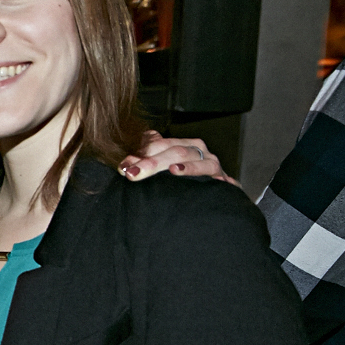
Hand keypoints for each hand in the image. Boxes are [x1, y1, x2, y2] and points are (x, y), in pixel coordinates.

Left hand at [119, 131, 237, 186]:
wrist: (208, 200)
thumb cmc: (178, 183)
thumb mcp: (160, 171)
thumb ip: (144, 163)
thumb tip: (124, 165)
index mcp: (181, 144)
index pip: (158, 144)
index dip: (140, 154)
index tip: (123, 168)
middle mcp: (196, 149)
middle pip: (173, 151)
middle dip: (152, 163)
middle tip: (132, 174)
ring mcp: (210, 162)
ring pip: (194, 159)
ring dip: (183, 166)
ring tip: (171, 170)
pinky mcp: (221, 177)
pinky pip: (213, 174)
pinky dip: (206, 174)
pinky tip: (198, 176)